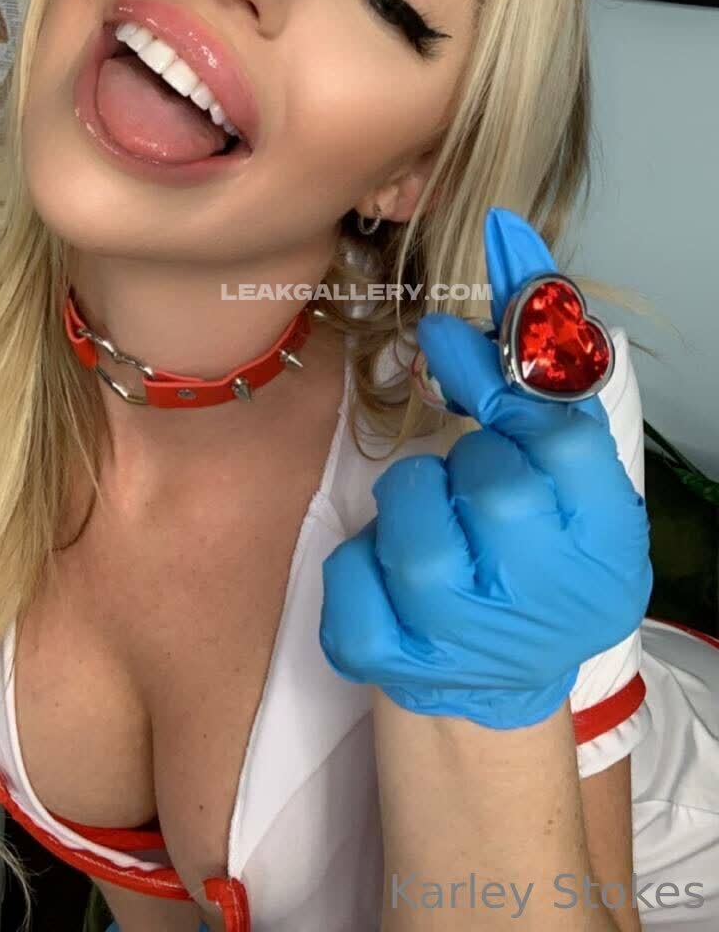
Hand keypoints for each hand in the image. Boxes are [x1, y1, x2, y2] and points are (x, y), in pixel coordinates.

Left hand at [318, 207, 652, 728]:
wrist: (491, 685)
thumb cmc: (532, 559)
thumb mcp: (562, 479)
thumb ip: (535, 385)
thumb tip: (487, 268)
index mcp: (603, 543)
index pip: (561, 438)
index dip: (499, 380)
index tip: (449, 339)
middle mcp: (544, 598)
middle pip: (490, 481)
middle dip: (464, 458)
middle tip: (468, 479)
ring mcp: (465, 640)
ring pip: (412, 524)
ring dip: (409, 500)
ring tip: (433, 522)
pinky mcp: (392, 663)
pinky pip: (350, 575)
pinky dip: (358, 561)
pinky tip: (390, 575)